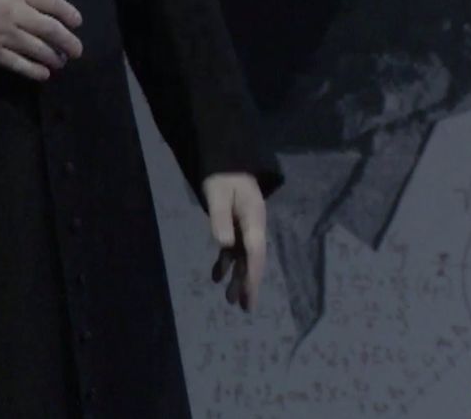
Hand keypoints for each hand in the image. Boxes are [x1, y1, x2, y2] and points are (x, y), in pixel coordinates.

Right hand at [0, 0, 82, 80]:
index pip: (53, 3)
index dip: (69, 13)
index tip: (77, 22)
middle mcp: (16, 13)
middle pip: (51, 29)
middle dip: (68, 42)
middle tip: (77, 50)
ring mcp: (5, 35)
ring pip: (38, 49)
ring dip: (54, 57)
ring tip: (62, 62)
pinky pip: (18, 65)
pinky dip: (34, 71)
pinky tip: (44, 74)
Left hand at [202, 172, 266, 311]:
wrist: (226, 161)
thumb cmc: (222, 175)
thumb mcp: (217, 192)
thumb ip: (219, 217)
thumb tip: (224, 244)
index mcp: (253, 219)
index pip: (255, 252)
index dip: (253, 275)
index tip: (249, 295)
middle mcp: (253, 227)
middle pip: (253, 260)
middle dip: (249, 284)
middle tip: (245, 307)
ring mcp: (245, 229)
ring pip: (244, 259)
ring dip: (237, 278)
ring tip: (230, 300)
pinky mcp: (236, 228)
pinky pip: (233, 250)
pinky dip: (225, 263)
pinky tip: (216, 277)